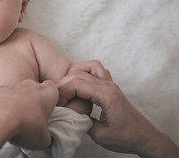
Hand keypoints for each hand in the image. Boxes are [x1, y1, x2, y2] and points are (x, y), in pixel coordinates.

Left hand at [0, 79, 58, 149]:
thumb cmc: (25, 126)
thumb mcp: (43, 139)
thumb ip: (45, 135)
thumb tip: (42, 136)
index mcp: (47, 94)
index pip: (52, 88)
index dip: (50, 98)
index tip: (47, 109)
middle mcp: (31, 85)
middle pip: (35, 88)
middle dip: (34, 99)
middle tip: (33, 116)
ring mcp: (14, 86)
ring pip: (19, 90)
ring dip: (19, 100)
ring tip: (16, 117)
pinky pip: (4, 94)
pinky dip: (4, 101)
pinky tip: (2, 114)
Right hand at [57, 60, 178, 157]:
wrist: (145, 138)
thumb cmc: (127, 137)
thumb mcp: (101, 136)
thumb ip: (83, 122)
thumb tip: (69, 114)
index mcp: (107, 96)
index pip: (77, 84)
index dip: (62, 92)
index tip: (58, 104)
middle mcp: (109, 86)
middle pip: (78, 73)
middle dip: (63, 84)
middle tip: (57, 98)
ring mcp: (111, 84)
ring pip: (88, 66)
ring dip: (74, 73)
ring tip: (66, 87)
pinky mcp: (111, 86)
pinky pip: (97, 69)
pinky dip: (85, 71)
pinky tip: (79, 83)